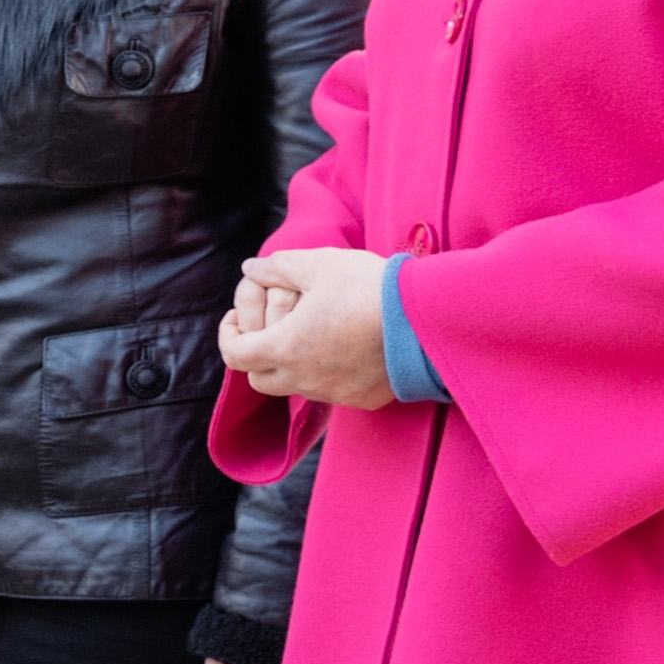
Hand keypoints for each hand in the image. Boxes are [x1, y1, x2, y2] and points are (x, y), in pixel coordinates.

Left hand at [223, 250, 408, 410]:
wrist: (434, 319)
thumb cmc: (374, 288)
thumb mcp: (321, 264)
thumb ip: (278, 267)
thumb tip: (250, 269)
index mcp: (286, 347)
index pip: (234, 356)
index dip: (228, 335)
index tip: (236, 318)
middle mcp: (306, 378)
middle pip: (260, 379)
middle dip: (256, 356)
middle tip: (269, 329)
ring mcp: (337, 393)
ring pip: (297, 387)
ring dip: (292, 366)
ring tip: (309, 335)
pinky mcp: (365, 399)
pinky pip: (334, 392)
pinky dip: (327, 374)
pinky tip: (344, 350)